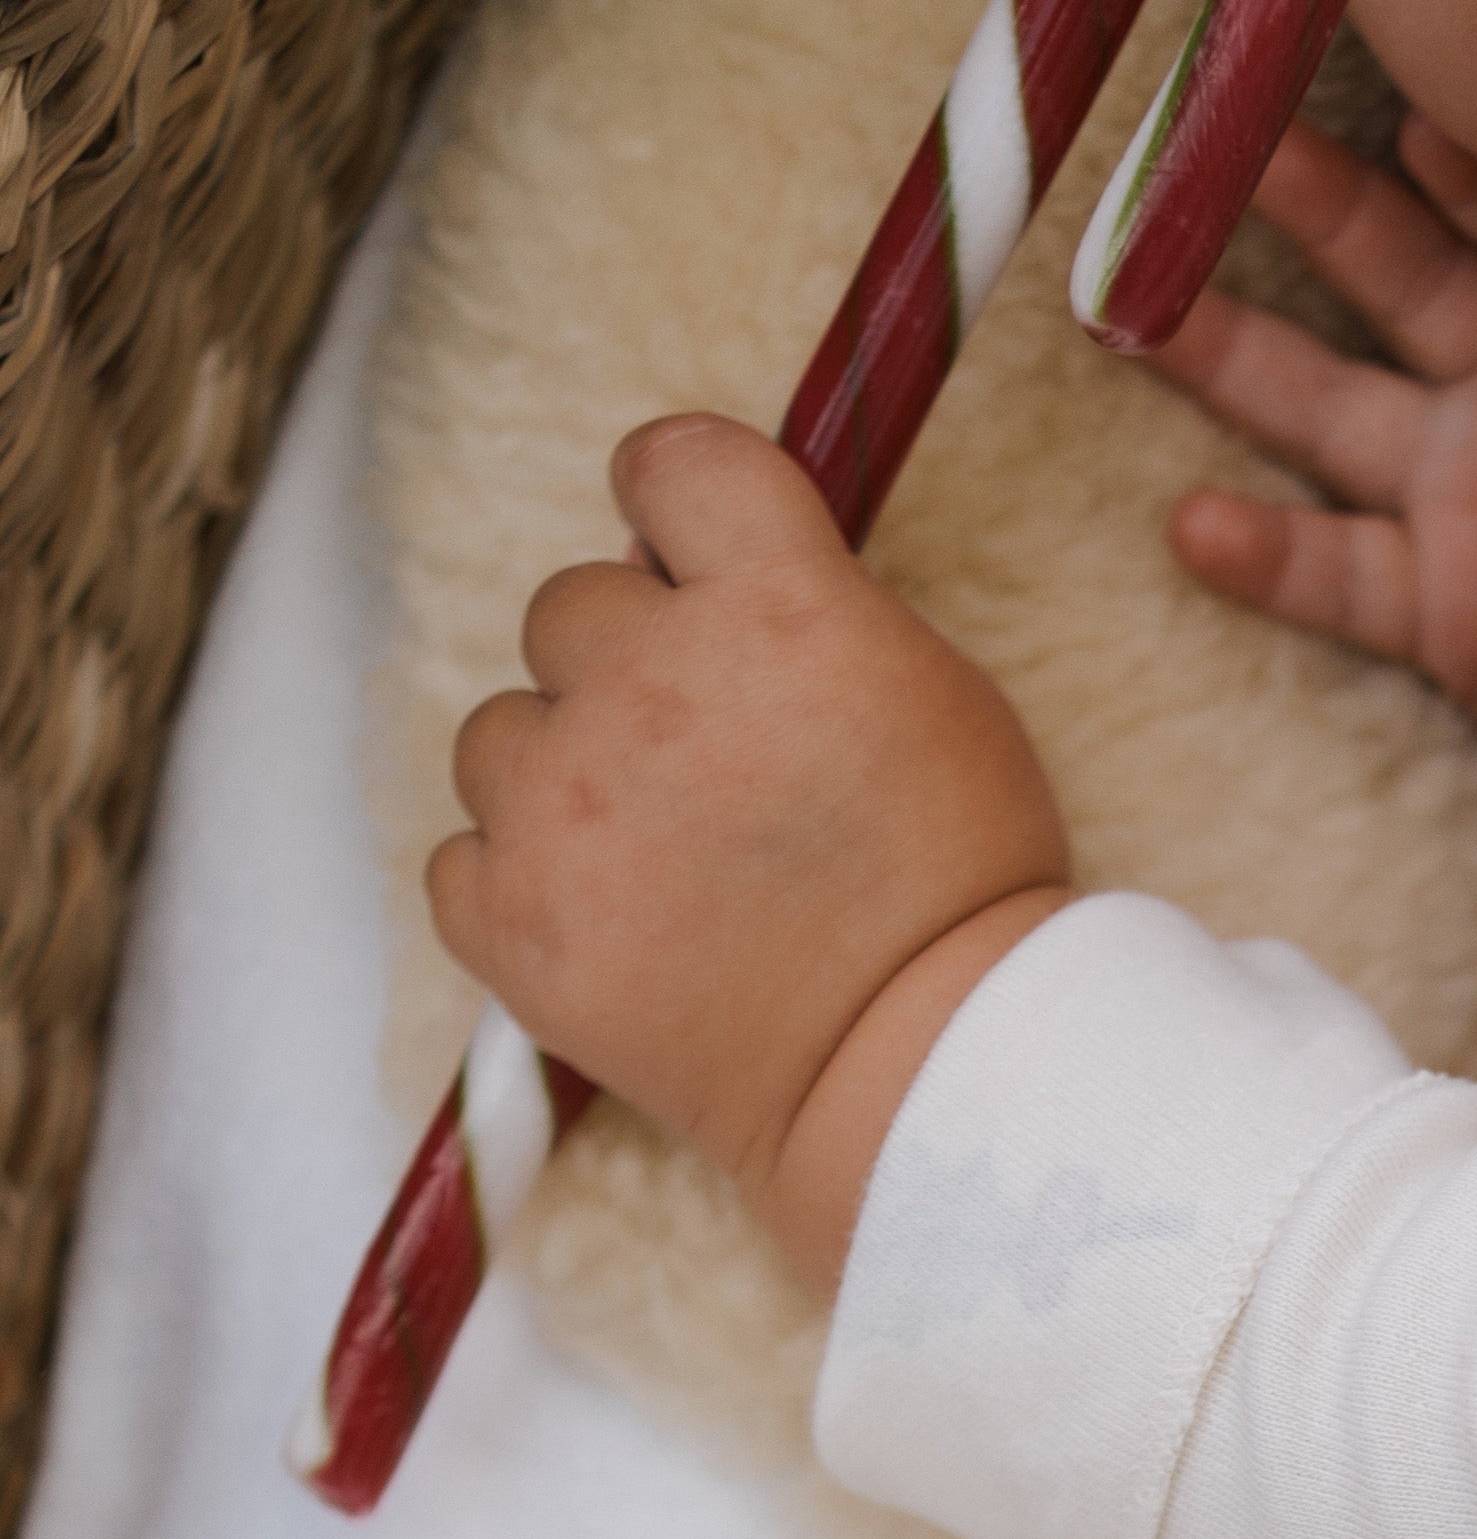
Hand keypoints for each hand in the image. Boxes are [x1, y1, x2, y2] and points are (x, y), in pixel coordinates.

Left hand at [435, 418, 1072, 1284]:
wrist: (925, 1074)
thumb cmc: (954, 889)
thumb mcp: (931, 692)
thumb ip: (809, 608)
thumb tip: (696, 580)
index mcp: (773, 605)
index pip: (667, 464)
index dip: (667, 503)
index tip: (678, 553)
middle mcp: (650, 683)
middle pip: (570, 607)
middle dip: (625, 670)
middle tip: (706, 767)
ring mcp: (565, 806)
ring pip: (499, 731)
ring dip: (559, 777)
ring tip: (653, 859)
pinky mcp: (514, 920)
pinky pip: (461, 856)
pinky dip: (518, 885)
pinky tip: (607, 921)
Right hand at [1149, 115, 1476, 842]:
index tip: (1438, 122)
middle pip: (1405, 266)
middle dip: (1314, 197)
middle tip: (1223, 126)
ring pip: (1334, 401)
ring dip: (1237, 351)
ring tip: (1133, 300)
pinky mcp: (1455, 610)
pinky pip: (1345, 580)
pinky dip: (1274, 560)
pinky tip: (1196, 526)